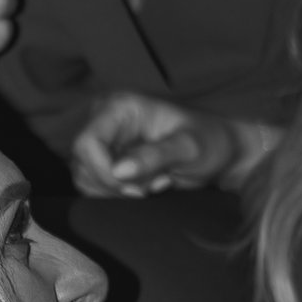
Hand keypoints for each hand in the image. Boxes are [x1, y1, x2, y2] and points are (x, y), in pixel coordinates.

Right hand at [70, 90, 240, 201]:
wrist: (219, 151)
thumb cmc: (209, 141)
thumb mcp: (189, 148)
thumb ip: (156, 156)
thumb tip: (119, 171)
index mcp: (121, 107)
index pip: (87, 142)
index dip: (102, 171)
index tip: (134, 188)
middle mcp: (104, 120)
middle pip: (82, 162)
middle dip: (114, 184)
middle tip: (152, 187)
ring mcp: (104, 141)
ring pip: (84, 177)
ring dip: (117, 191)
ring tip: (153, 182)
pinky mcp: (106, 160)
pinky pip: (93, 185)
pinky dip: (117, 194)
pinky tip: (146, 185)